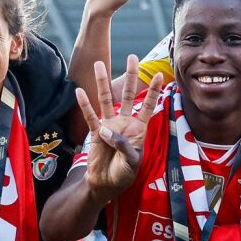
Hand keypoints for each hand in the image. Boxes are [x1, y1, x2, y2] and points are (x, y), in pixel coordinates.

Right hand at [76, 56, 151, 197]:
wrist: (105, 184)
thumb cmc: (123, 174)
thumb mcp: (131, 162)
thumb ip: (123, 145)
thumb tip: (106, 130)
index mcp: (138, 129)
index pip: (148, 105)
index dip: (154, 91)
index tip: (161, 75)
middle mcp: (124, 123)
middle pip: (128, 94)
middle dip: (130, 76)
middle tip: (132, 56)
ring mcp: (109, 126)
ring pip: (106, 99)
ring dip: (103, 82)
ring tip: (99, 64)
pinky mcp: (95, 133)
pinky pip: (90, 116)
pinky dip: (84, 105)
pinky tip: (79, 91)